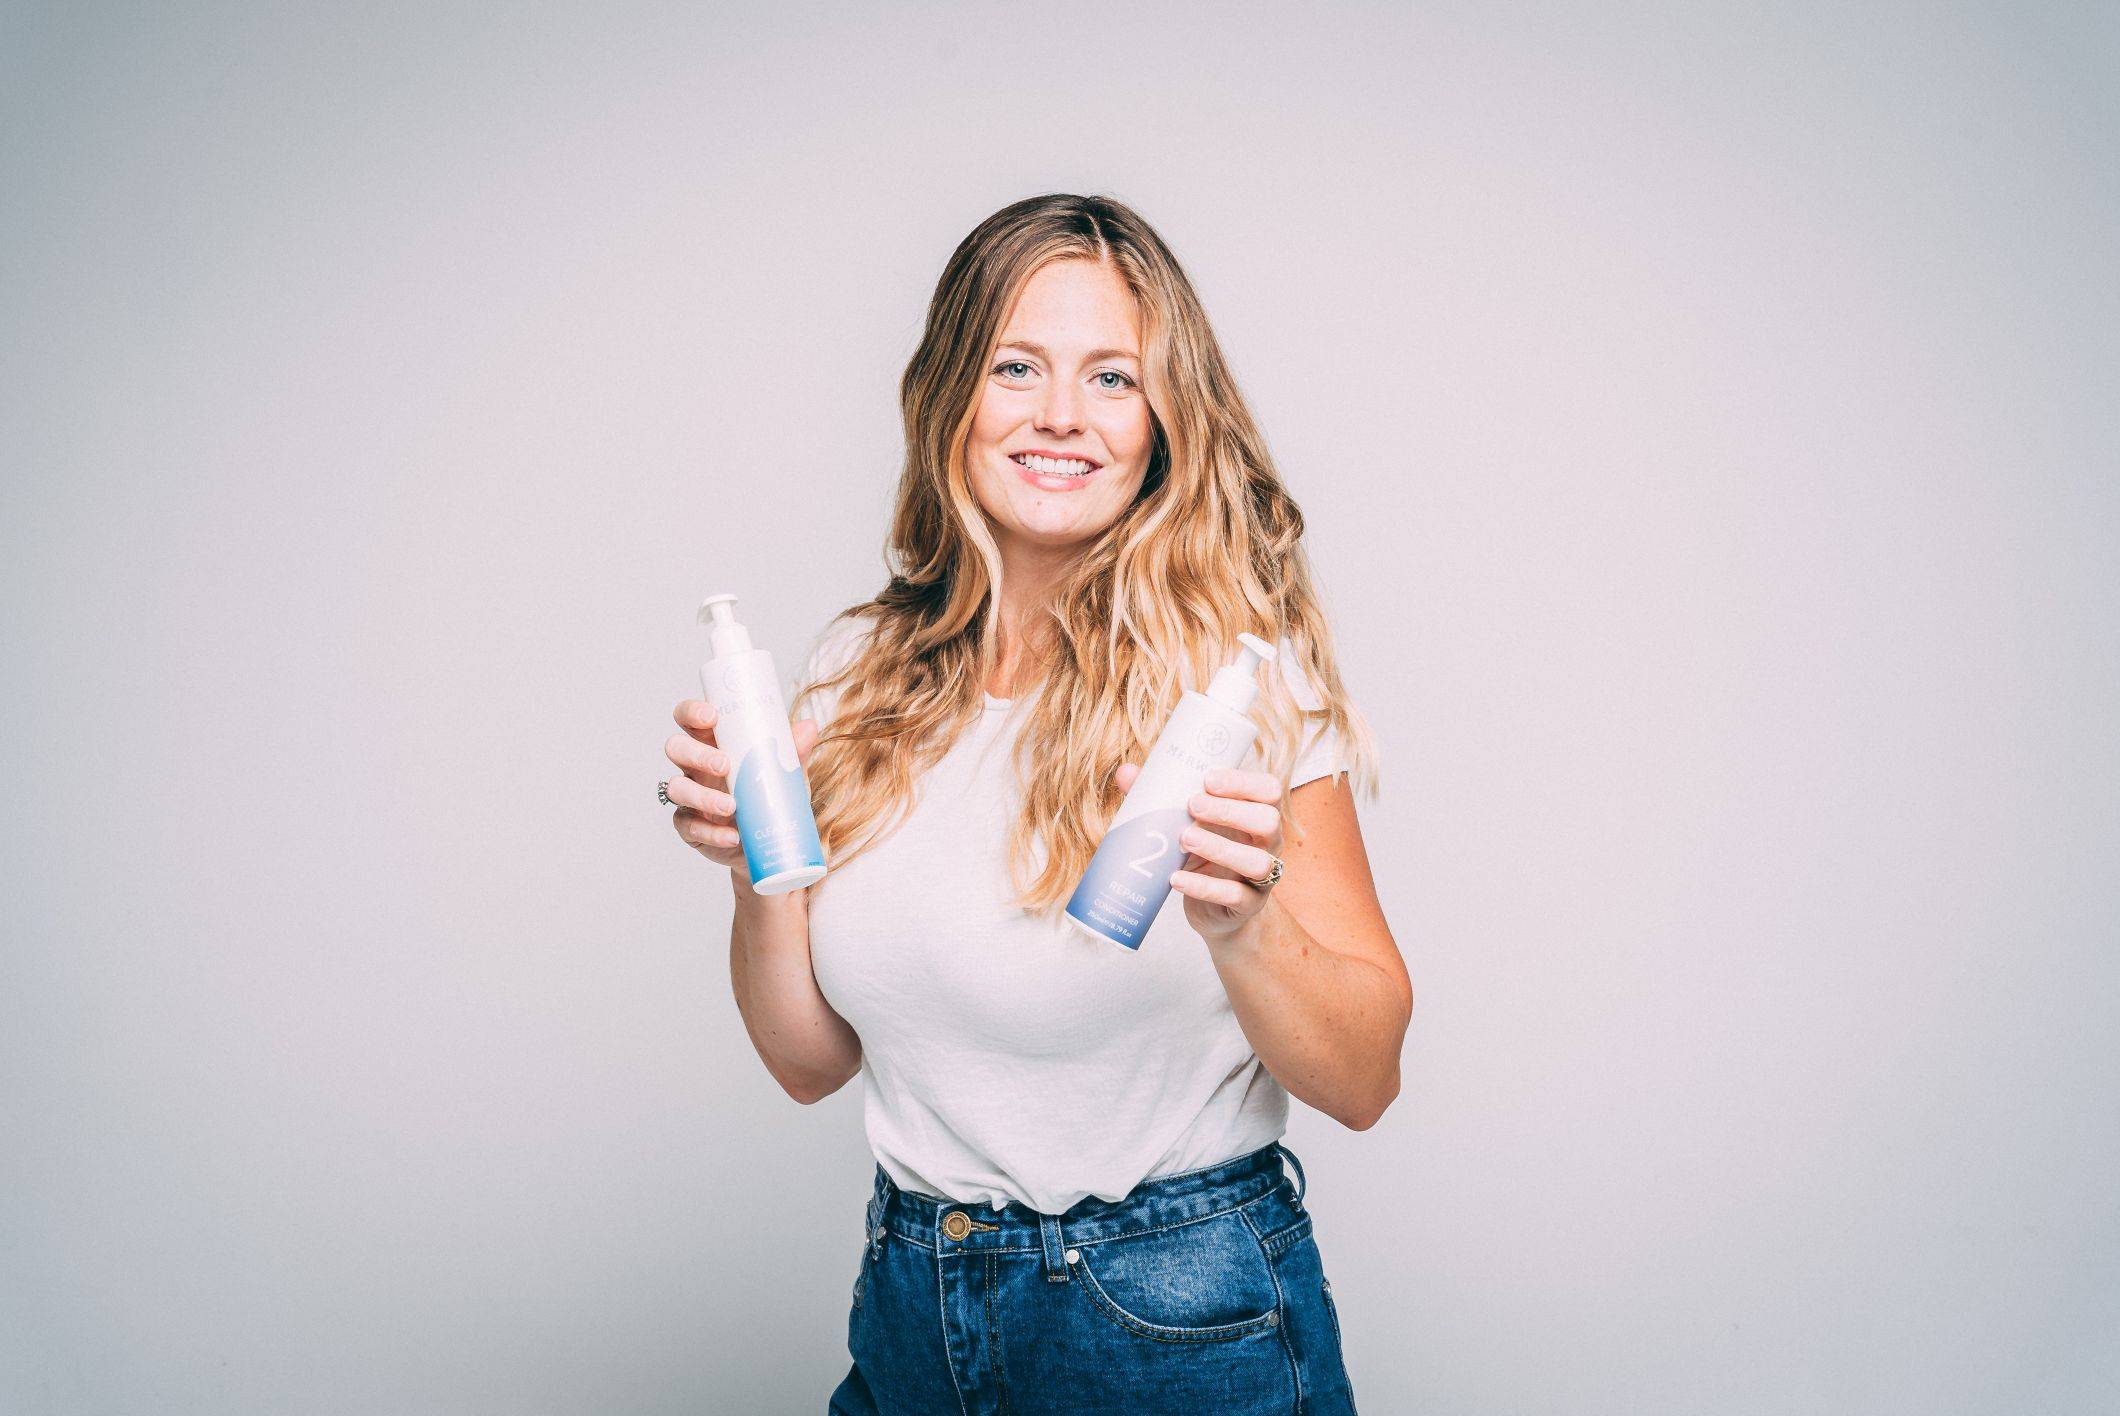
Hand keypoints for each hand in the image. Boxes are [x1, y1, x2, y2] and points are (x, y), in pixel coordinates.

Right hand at [665, 701, 819, 874]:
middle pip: (676, 748)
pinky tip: (731, 837)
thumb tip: (809, 727)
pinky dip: (710, 832)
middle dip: (697, 754)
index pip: (689, 718)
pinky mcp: (690, 827)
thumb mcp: (786, 774)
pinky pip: (688, 826)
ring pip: (676, 788)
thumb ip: (794, 751)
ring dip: (702, 796)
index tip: (711, 717)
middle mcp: (695, 767)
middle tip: (725, 765)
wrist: (770, 843)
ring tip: (731, 807)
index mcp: (713, 743)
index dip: (691, 712)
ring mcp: (689, 797)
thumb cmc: (771, 797)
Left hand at [1112, 761, 1284, 944]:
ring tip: (1184, 839)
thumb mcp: (1187, 825)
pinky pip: (1235, 896)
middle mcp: (1268, 844)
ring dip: (1221, 848)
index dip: (1243, 781)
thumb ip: (1162, 797)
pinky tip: (1175, 879)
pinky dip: (1204, 888)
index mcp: (1258, 814)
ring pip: (1257, 862)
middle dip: (1230, 811)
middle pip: (1268, 821)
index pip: (1268, 790)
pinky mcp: (1249, 905)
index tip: (1207, 779)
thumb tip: (1126, 772)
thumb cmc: (1202, 855)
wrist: (1213, 909)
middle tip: (1193, 805)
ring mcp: (1263, 877)